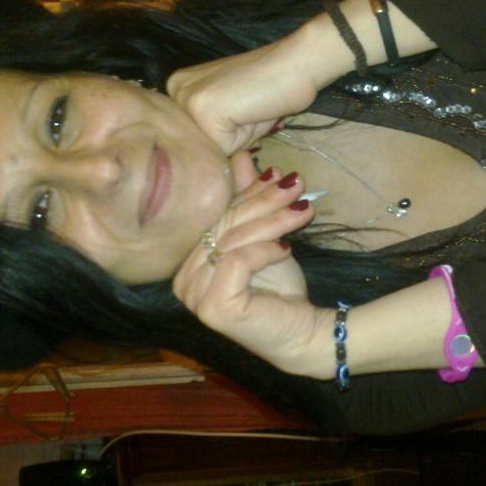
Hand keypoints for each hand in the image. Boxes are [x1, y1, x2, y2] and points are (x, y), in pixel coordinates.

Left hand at [166, 37, 321, 155]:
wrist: (299, 63)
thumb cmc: (274, 88)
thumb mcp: (233, 112)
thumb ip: (213, 131)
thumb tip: (205, 166)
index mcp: (179, 88)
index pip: (197, 137)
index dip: (227, 134)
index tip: (244, 108)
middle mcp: (175, 89)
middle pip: (201, 146)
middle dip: (229, 140)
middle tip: (251, 109)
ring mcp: (185, 98)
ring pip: (210, 151)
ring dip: (236, 141)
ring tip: (252, 111)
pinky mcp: (201, 108)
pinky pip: (222, 150)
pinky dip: (243, 140)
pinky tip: (253, 113)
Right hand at [172, 154, 334, 378]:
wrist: (303, 330)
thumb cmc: (279, 286)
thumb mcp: (262, 234)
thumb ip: (245, 199)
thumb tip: (240, 154)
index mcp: (186, 264)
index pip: (215, 218)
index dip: (247, 194)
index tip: (277, 175)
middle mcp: (182, 282)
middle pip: (223, 227)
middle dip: (263, 202)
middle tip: (296, 185)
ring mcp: (194, 298)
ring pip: (232, 241)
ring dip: (272, 221)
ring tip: (303, 210)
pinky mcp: (214, 308)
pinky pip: (238, 260)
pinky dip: (266, 250)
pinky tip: (287, 248)